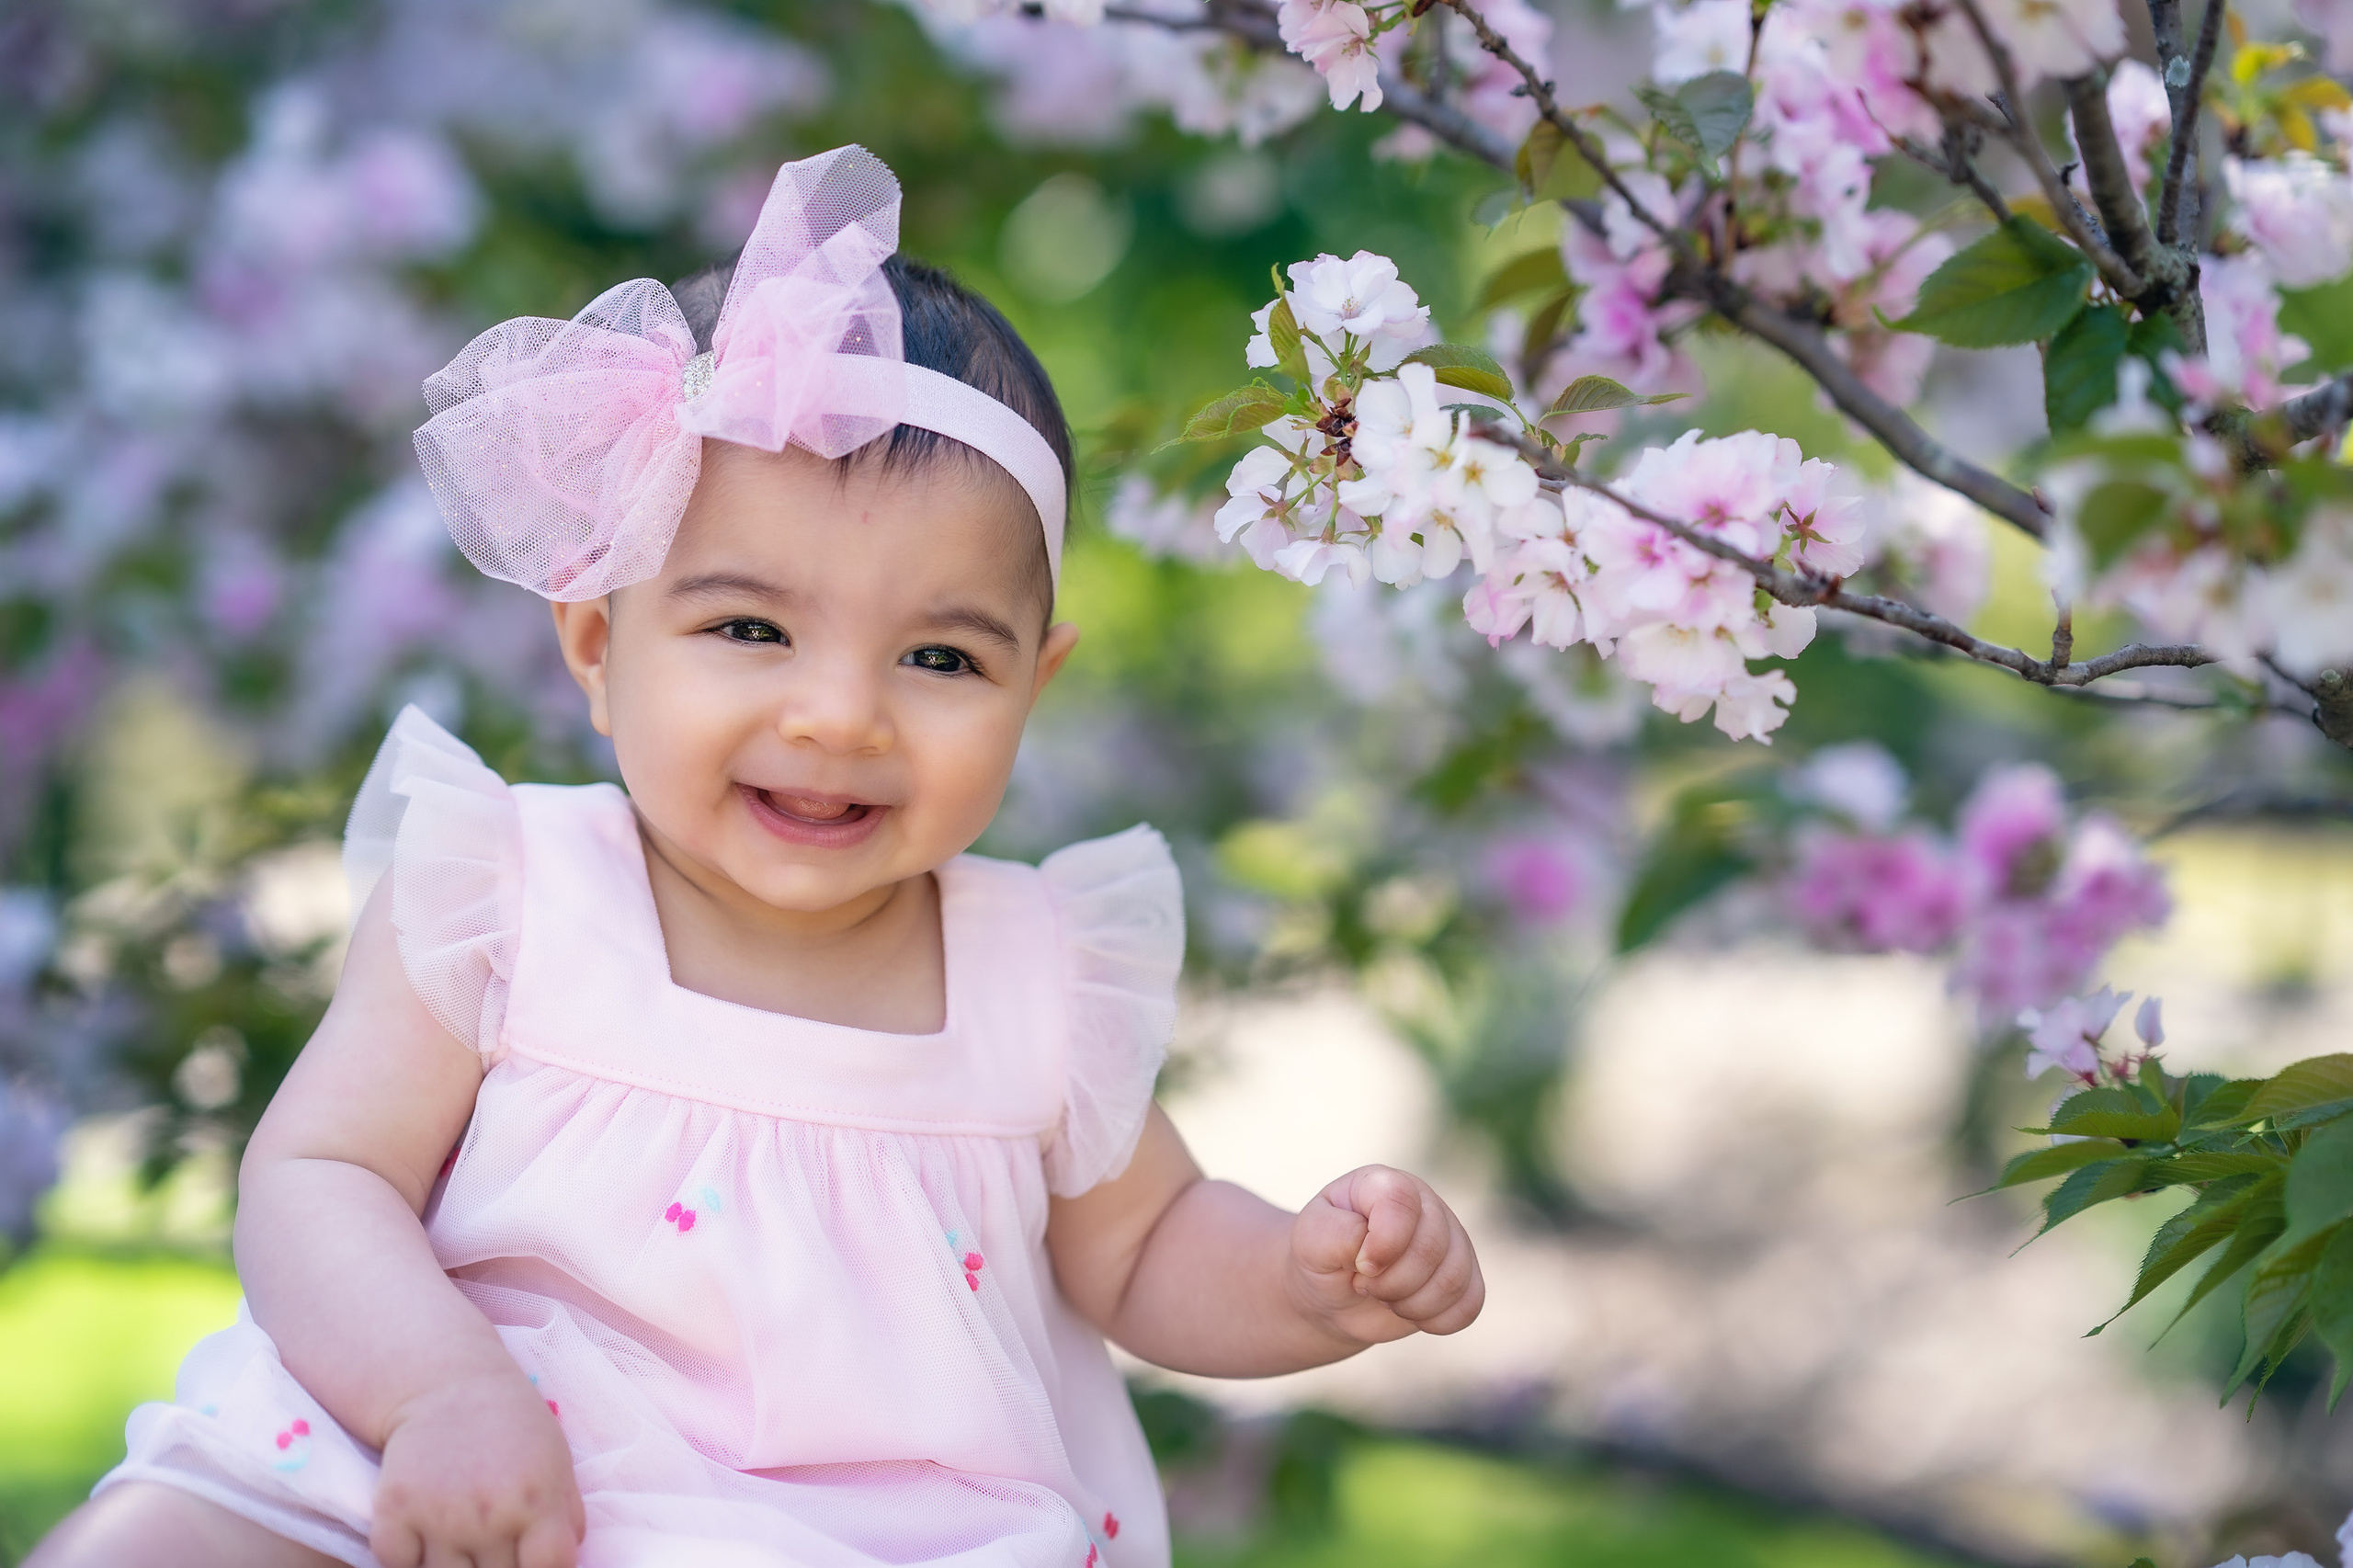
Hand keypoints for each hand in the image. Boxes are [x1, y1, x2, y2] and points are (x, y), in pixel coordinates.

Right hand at [370, 1371, 582, 1567]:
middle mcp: (488, 1513)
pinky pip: (397, 1565)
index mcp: (536, 1499)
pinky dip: (407, 1560)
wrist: (447, 1383)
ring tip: (462, 1541)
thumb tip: (563, 1565)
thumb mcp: (556, 1462)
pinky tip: (422, 1537)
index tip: (530, 1561)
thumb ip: (566, 1518)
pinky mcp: (393, 1511)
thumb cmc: (511, 1424)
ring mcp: (438, 1516)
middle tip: (493, 1546)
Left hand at [1288, 1165, 1483, 1345]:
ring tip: (1385, 1297)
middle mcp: (1425, 1205)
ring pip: (1453, 1280)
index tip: (1359, 1266)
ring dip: (1411, 1304)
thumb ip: (1335, 1234)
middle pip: (1431, 1248)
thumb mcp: (1310, 1241)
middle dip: (1392, 1282)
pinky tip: (1409, 1312)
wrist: (1332, 1293)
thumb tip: (1371, 1247)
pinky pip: (1470, 1304)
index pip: (1402, 1201)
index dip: (1384, 1242)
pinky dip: (1436, 1320)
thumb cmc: (1322, 1257)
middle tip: (1364, 1285)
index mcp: (1384, 1184)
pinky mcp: (1464, 1276)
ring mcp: (1450, 1239)